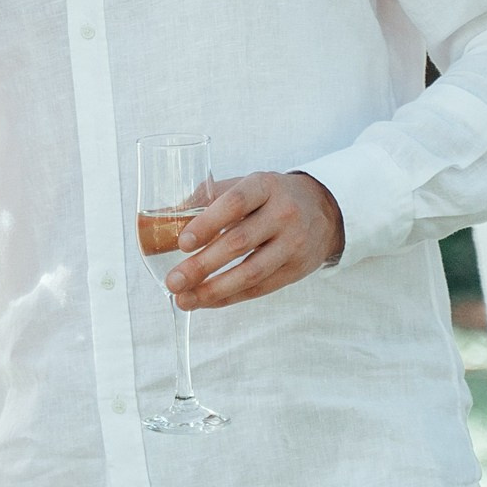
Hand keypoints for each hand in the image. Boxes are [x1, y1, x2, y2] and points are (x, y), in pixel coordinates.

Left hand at [169, 172, 344, 309]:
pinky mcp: (297, 269)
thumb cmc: (269, 197)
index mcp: (264, 186)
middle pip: (239, 242)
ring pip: (251, 272)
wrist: (324, 210)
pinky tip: (205, 301)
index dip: (207, 223)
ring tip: (183, 299)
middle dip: (202, 265)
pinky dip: (229, 297)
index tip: (182, 243)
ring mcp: (294, 244)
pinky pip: (260, 288)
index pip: (235, 203)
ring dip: (214, 289)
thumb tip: (162, 218)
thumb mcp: (245, 185)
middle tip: (173, 280)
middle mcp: (283, 214)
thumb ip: (206, 197)